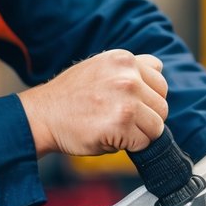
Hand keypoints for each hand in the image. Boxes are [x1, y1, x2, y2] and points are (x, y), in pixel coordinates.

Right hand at [17, 50, 168, 156]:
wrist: (43, 116)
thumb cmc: (69, 97)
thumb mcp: (100, 69)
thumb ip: (128, 73)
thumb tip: (156, 84)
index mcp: (124, 59)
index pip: (159, 80)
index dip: (147, 98)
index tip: (130, 104)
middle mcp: (128, 76)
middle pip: (162, 105)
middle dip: (145, 117)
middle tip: (120, 121)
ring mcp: (127, 100)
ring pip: (157, 125)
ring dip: (139, 133)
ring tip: (115, 129)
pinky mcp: (122, 123)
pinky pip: (144, 142)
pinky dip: (130, 146)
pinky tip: (109, 137)